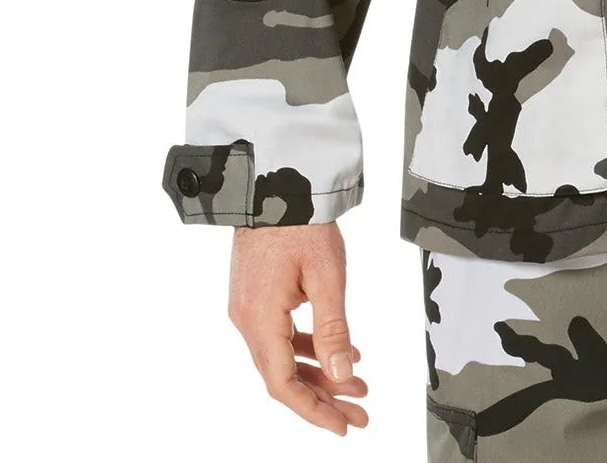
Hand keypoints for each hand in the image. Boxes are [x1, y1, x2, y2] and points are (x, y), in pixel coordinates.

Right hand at [227, 222, 369, 435]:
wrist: (273, 180)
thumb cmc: (300, 222)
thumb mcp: (327, 276)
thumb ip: (334, 329)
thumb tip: (343, 376)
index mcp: (260, 319)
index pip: (283, 384)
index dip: (313, 410)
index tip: (343, 426)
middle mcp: (246, 319)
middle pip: (283, 375)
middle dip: (324, 397)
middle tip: (360, 413)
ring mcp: (248, 307)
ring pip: (282, 356)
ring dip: (319, 373)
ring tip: (357, 384)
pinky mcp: (255, 294)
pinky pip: (280, 334)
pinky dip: (308, 347)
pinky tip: (338, 351)